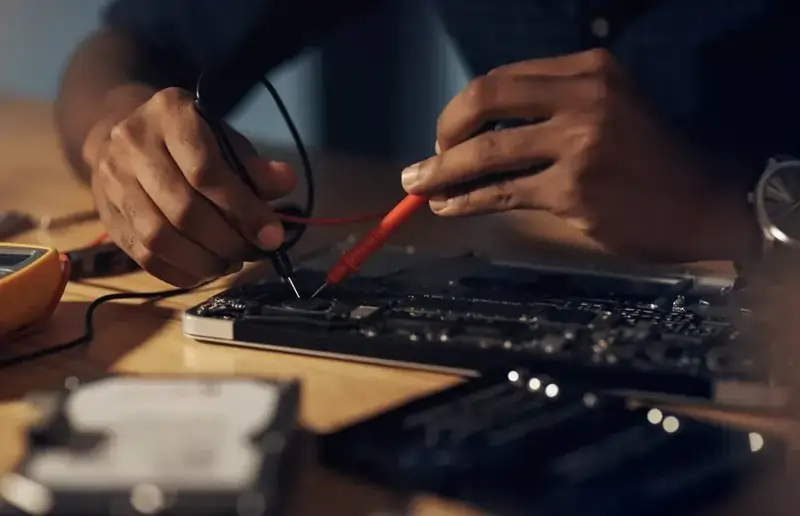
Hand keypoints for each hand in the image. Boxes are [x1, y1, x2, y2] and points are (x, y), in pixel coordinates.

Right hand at [85, 87, 295, 286]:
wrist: (123, 135)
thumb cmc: (188, 139)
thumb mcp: (223, 138)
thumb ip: (253, 165)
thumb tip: (285, 182)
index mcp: (169, 113)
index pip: (206, 171)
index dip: (243, 209)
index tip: (272, 236)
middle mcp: (132, 143)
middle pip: (183, 209)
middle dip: (226, 240)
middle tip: (251, 252)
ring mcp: (112, 181)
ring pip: (159, 237)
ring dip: (202, 261)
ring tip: (229, 263)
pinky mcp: (107, 215)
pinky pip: (142, 256)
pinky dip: (179, 272)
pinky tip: (203, 272)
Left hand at [402, 49, 755, 261]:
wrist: (703, 202)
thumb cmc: (651, 158)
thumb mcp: (610, 108)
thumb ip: (552, 107)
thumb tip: (479, 133)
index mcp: (589, 69)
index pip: (502, 79)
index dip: (463, 107)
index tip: (449, 132)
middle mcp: (583, 98)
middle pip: (484, 103)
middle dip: (444, 131)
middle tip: (428, 159)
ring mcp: (578, 145)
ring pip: (486, 154)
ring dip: (441, 172)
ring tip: (417, 186)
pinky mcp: (574, 191)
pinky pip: (502, 194)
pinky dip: (466, 200)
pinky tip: (449, 206)